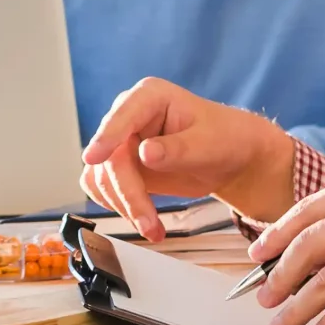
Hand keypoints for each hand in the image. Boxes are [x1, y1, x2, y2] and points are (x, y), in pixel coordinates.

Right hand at [78, 77, 297, 240]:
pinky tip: (144, 220)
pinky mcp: (120, 166)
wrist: (230, 158)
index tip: (93, 158)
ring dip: (123, 206)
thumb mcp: (208, 144)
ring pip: (101, 176)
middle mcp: (128, 116)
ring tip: (153, 228)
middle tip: (149, 223)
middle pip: (110, 156)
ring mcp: (121, 142)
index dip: (106, 137)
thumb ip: (177, 149)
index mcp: (150, 97)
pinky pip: (103, 188)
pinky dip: (119, 207)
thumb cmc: (224, 139)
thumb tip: (145, 153)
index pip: (121, 117)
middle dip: (127, 193)